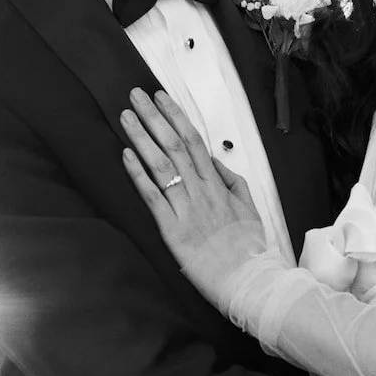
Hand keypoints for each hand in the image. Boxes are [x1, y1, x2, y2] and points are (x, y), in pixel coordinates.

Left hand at [121, 87, 268, 309]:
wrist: (249, 280)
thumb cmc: (249, 248)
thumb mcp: (249, 208)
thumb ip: (232, 181)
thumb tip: (214, 161)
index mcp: (218, 185)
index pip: (194, 141)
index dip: (175, 116)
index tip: (161, 97)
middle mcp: (201, 191)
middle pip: (174, 145)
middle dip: (153, 117)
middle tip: (135, 95)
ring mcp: (186, 209)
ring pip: (161, 165)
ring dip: (141, 138)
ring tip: (126, 116)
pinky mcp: (172, 230)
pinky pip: (153, 197)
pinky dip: (138, 174)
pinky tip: (126, 154)